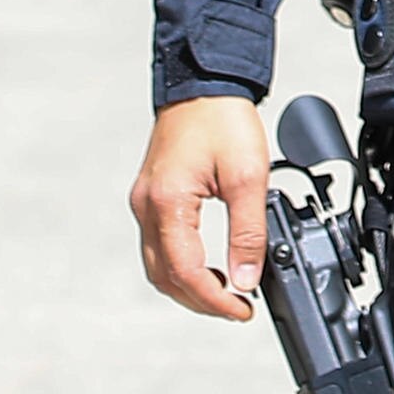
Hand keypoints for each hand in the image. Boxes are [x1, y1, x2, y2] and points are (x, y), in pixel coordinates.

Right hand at [130, 95, 272, 318]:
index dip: (215, 301)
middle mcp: (147, 206)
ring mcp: (145, 202)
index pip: (186, 273)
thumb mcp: (249, 176)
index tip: (243, 311)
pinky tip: (208, 266)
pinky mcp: (151, 197)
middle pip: (165, 277)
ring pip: (158, 266)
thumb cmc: (223, 119)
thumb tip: (246, 280)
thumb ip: (249, 232)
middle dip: (201, 301)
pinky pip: (159, 246)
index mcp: (168, 203)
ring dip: (189, 287)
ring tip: (227, 292)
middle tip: (237, 308)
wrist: (204, 81)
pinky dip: (181, 265)